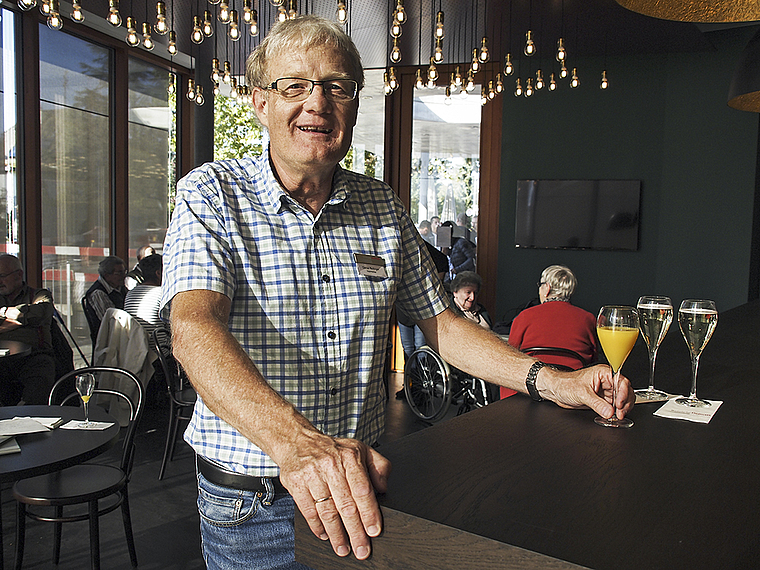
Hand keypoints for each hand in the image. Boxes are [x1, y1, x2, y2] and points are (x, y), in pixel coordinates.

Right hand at [276, 434, 390, 559]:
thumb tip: (384, 487)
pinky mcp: (296, 483)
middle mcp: (331, 465)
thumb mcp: (360, 449)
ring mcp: (312, 474)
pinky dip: (317, 526)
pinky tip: (325, 535)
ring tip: (343, 549)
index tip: (374, 530)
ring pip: (327, 511)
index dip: (369, 512)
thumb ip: (379, 466)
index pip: (362, 489)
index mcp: (350, 457)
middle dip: (355, 531)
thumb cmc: (333, 449)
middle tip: (361, 549)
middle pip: (346, 504)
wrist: (297, 441)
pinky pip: (308, 510)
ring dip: (336, 534)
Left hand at [542, 364, 633, 418]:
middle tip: (619, 413)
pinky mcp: (602, 400)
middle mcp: (606, 381)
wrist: (556, 390)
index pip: (621, 381)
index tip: (619, 404)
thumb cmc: (565, 384)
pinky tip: (613, 416)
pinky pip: (614, 406)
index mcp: (603, 373)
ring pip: (621, 400)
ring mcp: (605, 391)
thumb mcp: (581, 393)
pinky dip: (616, 412)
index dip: (623, 393)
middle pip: (625, 391)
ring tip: (617, 416)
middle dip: (625, 403)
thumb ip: (596, 403)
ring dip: (622, 409)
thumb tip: (609, 412)